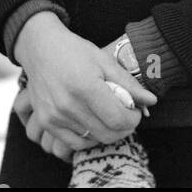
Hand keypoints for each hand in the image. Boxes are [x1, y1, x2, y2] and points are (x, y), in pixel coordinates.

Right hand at [13, 13, 155, 157]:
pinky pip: (75, 143)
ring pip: (94, 139)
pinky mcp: (46, 122)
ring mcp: (55, 116)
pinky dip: (89, 137)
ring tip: (105, 113)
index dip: (133, 119)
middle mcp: (68, 104)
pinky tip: (92, 122)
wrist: (40, 48)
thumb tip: (151, 101)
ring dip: (106, 131)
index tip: (135, 110)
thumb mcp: (104, 60)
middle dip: (123, 127)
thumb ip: (128, 83)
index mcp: (85, 86)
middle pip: (108, 134)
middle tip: (124, 114)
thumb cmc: (74, 51)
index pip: (119, 120)